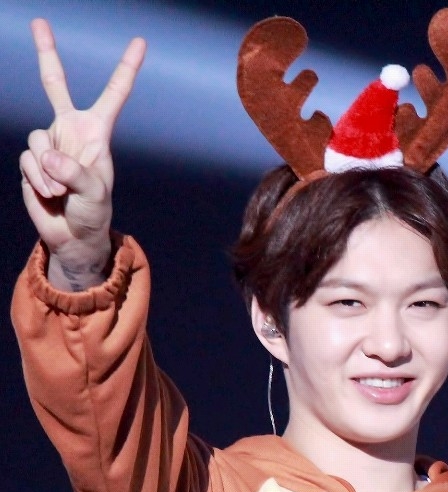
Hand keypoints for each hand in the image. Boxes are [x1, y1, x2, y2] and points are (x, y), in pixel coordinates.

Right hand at [20, 19, 145, 288]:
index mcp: (96, 132)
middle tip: (38, 21)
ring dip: (48, 172)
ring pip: (37, 141)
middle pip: (54, 84)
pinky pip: (28, 162)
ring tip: (62, 192)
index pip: (113, 94)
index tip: (140, 42)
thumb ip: (74, 173)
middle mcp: (70, 131)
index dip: (126, 68)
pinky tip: (50, 195)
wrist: (73, 236)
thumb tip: (49, 158)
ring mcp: (48, 145)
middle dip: (46, 53)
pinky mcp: (31, 162)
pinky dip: (39, 181)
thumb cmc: (93, 212)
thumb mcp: (94, 193)